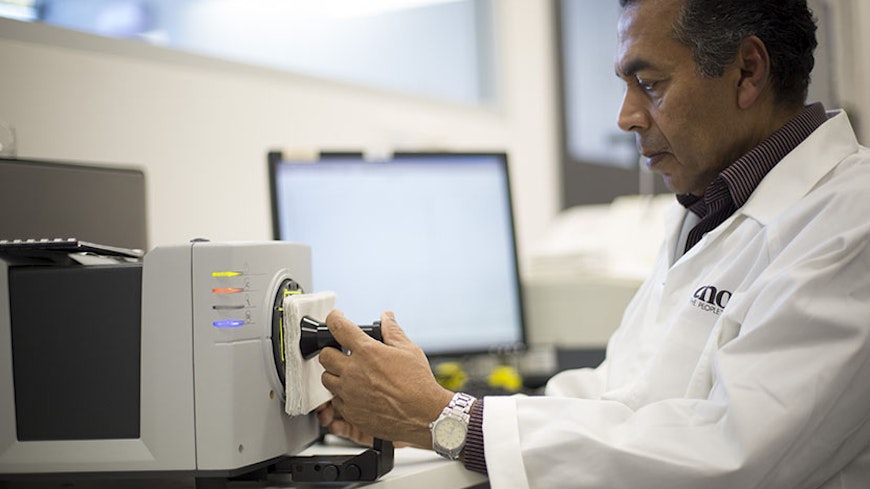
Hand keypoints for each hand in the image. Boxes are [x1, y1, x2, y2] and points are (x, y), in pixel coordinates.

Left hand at [319, 310, 453, 447]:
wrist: (424, 416)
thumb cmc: (418, 385)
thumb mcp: (409, 350)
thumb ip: (393, 331)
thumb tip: (387, 318)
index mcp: (367, 352)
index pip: (338, 327)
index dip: (334, 318)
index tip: (336, 318)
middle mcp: (353, 372)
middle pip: (324, 355)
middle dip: (332, 350)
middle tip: (344, 353)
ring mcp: (349, 394)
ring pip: (326, 379)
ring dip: (335, 374)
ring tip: (351, 375)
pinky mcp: (350, 413)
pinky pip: (336, 401)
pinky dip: (342, 395)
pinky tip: (357, 393)